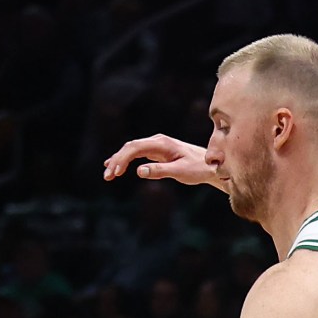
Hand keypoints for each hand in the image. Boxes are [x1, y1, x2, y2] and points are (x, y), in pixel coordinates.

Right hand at [102, 135, 222, 186]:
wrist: (210, 165)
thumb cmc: (197, 168)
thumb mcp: (180, 172)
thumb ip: (160, 171)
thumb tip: (139, 171)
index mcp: (161, 144)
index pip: (135, 148)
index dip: (121, 159)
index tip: (114, 173)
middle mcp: (157, 141)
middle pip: (130, 147)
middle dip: (116, 161)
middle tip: (107, 176)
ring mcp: (156, 146)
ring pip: (131, 150)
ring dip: (119, 161)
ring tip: (108, 175)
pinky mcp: (157, 152)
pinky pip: (137, 153)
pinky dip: (125, 160)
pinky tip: (115, 166)